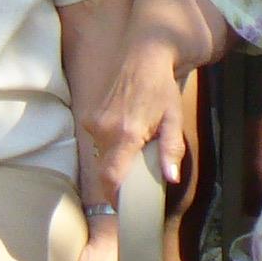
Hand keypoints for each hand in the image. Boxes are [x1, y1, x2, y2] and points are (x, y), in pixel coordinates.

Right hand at [82, 39, 188, 203]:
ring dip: (114, 157)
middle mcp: (103, 129)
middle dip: (118, 177)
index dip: (114, 197)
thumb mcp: (173, 118)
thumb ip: (171, 150)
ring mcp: (92, 121)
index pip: (111, 177)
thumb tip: (171, 178)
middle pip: (105, 169)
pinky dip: (109, 143)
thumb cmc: (162, 88)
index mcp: (126, 133)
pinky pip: (96, 140)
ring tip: (133, 144)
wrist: (143, 54)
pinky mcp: (88, 114)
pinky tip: (124, 130)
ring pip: (100, 155)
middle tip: (135, 177)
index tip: (123, 205)